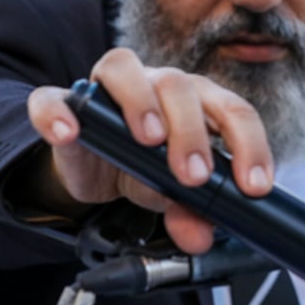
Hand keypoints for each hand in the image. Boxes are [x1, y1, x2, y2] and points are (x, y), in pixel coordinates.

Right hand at [25, 48, 272, 253]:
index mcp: (199, 103)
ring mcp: (110, 88)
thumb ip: (190, 214)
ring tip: (148, 140)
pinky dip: (57, 112)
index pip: (234, 111)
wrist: (96, 169)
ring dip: (139, 101)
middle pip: (180, 86)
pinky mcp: (65, 104)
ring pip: (123, 68)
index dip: (249, 145)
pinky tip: (67, 132)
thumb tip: (199, 237)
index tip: (252, 186)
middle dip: (192, 132)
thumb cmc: (145, 167)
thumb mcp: (173, 194)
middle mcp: (159, 84)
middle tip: (193, 176)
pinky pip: (52, 97)